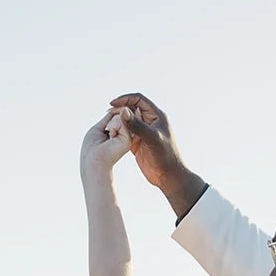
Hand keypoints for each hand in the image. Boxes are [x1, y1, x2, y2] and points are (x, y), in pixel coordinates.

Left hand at [80, 110, 131, 177]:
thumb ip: (111, 117)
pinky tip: (111, 138)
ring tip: (108, 138)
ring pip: (121, 115)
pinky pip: (122, 120)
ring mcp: (127, 137)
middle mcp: (124, 135)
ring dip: (110, 124)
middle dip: (109, 120)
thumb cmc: (92, 148)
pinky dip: (113, 126)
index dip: (110, 116)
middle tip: (104, 137)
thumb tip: (122, 108)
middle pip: (119, 113)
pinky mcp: (129, 139)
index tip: (103, 130)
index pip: (116, 114)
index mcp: (117, 133)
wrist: (93, 161)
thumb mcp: (99, 127)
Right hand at [109, 92, 206, 217]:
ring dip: (117, 121)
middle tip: (107, 114)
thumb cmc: (166, 157)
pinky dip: (118, 132)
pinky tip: (110, 134)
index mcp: (157, 116)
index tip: (112, 104)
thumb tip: (123, 112)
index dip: (125, 99)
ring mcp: (144, 132)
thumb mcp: (152, 139)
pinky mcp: (138, 143)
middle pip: (131, 109)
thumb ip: (137, 126)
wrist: (169, 177)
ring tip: (107, 124)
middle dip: (119, 110)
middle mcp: (150, 122)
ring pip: (128, 121)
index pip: (139, 99)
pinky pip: (126, 133)